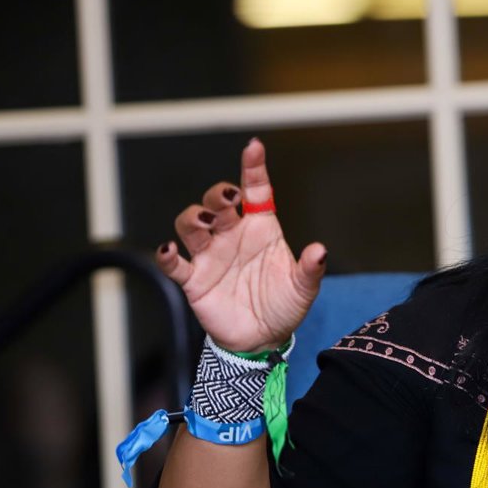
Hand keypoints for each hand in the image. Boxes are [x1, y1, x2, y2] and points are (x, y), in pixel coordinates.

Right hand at [155, 138, 326, 352]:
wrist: (263, 339)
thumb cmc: (283, 305)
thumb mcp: (303, 288)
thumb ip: (310, 269)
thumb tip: (320, 251)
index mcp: (260, 228)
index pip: (255, 190)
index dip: (253, 168)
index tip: (254, 148)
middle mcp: (232, 235)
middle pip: (217, 201)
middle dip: (218, 193)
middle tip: (228, 199)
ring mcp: (210, 255)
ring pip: (191, 223)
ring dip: (194, 216)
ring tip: (207, 221)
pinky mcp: (194, 279)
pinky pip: (174, 262)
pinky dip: (166, 253)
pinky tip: (169, 249)